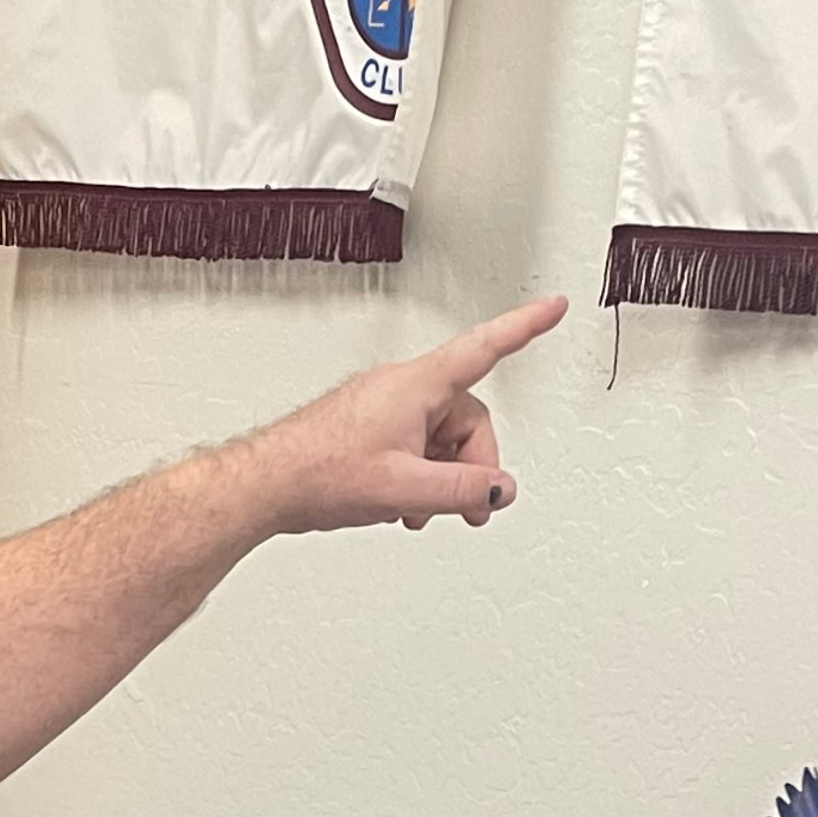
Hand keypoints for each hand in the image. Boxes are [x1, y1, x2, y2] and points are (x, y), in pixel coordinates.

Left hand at [257, 295, 565, 535]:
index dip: (523, 326)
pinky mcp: (369, 429)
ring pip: (439, 439)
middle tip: (468, 507)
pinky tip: (402, 505)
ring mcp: (384, 409)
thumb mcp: (404, 488)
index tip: (552, 307)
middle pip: (466, 419)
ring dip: (440, 477)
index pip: (483, 348)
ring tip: (419, 510)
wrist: (265, 485)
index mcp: (417, 386)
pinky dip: (418, 476)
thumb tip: (500, 490)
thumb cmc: (318, 472)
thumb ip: (462, 490)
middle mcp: (401, 389)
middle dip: (470, 465)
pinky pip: (413, 446)